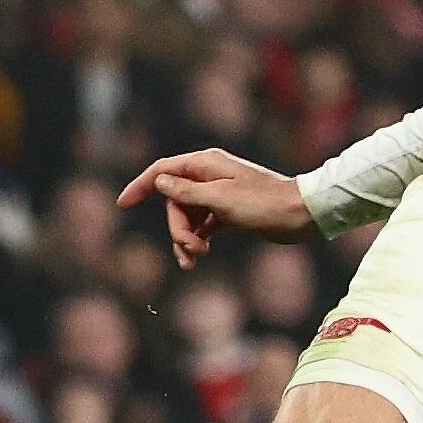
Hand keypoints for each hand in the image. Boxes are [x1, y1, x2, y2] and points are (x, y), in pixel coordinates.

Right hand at [115, 148, 311, 267]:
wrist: (300, 215)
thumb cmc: (263, 204)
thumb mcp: (220, 199)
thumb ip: (187, 191)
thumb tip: (159, 182)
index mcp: (205, 164)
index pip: (162, 170)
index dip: (140, 186)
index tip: (123, 204)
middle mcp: (209, 175)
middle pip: (174, 201)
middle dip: (177, 228)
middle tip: (192, 249)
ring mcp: (218, 194)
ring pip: (187, 216)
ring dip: (186, 238)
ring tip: (196, 259)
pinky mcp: (228, 211)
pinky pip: (201, 225)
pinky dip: (197, 240)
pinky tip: (199, 257)